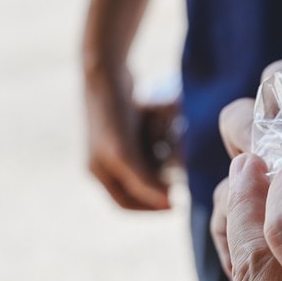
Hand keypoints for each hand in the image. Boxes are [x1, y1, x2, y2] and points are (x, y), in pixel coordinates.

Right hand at [84, 70, 174, 209]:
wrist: (105, 72)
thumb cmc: (113, 115)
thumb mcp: (125, 153)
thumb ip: (143, 180)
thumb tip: (166, 202)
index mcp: (98, 172)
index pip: (126, 204)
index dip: (151, 208)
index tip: (177, 205)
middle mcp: (103, 161)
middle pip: (136, 188)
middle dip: (158, 188)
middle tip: (183, 188)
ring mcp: (113, 143)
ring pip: (144, 167)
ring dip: (162, 168)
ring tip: (180, 165)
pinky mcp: (125, 126)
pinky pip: (148, 145)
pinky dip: (161, 147)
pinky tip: (173, 140)